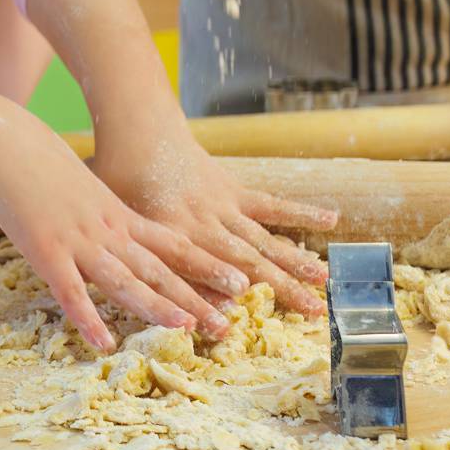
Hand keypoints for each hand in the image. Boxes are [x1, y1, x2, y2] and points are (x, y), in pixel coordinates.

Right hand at [0, 109, 252, 350]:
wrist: (8, 142)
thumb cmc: (40, 162)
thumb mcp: (85, 187)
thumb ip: (102, 213)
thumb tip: (116, 230)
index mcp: (119, 216)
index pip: (172, 247)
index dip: (205, 267)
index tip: (240, 284)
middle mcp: (108, 231)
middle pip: (159, 269)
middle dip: (196, 298)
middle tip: (229, 323)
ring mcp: (79, 241)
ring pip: (124, 280)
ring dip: (156, 306)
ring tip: (186, 328)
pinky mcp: (46, 251)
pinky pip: (70, 291)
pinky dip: (87, 318)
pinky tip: (103, 342)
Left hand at [92, 130, 335, 316]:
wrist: (139, 132)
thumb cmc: (120, 179)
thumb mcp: (118, 221)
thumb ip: (143, 256)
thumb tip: (166, 297)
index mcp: (171, 234)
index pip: (197, 271)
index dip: (216, 295)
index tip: (239, 318)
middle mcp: (203, 223)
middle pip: (246, 261)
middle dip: (280, 289)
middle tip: (313, 313)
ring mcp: (223, 207)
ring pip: (264, 237)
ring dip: (296, 261)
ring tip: (326, 281)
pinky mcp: (235, 191)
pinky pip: (270, 204)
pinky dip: (300, 211)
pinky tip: (331, 218)